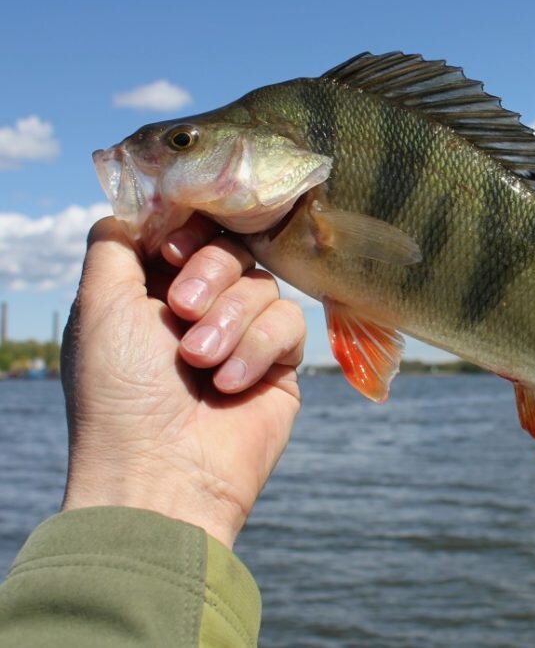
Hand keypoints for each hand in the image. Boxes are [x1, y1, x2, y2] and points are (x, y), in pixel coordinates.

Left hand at [60, 215, 305, 547]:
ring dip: (230, 320)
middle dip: (208, 274)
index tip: (174, 250)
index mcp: (151, 291)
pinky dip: (259, 348)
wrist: (164, 473)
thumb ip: (114, 243)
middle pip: (228, 247)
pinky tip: (231, 383)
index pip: (187, 230)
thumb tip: (140, 206)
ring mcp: (242, 334)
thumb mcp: (98, 305)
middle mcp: (199, 308)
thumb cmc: (121, 392)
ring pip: (262, 282)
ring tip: (199, 363)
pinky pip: (290, 321)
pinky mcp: (281, 363)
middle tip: (181, 313)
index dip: (188, 230)